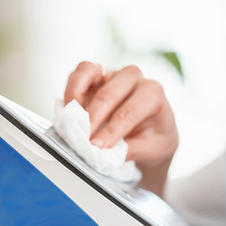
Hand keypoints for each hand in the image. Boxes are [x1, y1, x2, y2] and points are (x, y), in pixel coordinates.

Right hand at [64, 62, 178, 191]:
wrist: (151, 129)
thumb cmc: (154, 137)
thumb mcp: (152, 149)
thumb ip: (129, 150)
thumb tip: (104, 154)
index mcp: (153, 93)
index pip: (129, 112)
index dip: (111, 130)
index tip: (98, 146)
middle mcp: (134, 78)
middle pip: (107, 95)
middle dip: (92, 119)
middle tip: (82, 141)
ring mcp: (114, 73)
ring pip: (90, 73)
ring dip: (76, 99)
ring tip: (73, 123)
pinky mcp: (97, 74)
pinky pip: (81, 71)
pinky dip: (72, 89)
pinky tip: (70, 110)